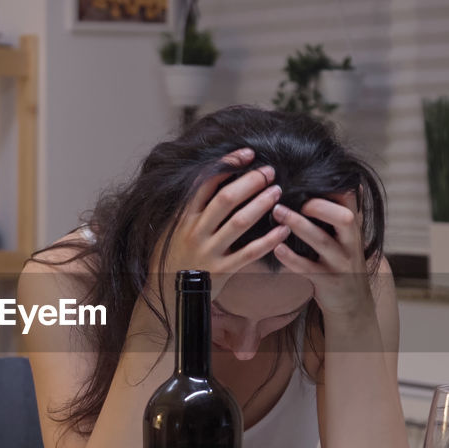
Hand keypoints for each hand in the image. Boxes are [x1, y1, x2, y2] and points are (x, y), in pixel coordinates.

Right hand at [150, 147, 290, 298]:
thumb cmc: (171, 256)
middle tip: (269, 171)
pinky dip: (269, 240)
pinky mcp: (223, 270)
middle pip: (227, 198)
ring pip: (240, 222)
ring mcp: (210, 251)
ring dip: (262, 204)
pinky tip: (283, 229)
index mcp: (184, 217)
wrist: (165, 294)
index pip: (206, 182)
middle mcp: (196, 231)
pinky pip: (250, 253)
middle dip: (250, 181)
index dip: (228, 164)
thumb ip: (189, 206)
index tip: (247, 153)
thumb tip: (211, 177)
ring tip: (277, 191)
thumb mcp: (171, 227)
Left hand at [270, 192, 374, 319]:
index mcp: (353, 227)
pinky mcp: (327, 281)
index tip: (308, 176)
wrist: (352, 301)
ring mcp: (340, 262)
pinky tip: (276, 248)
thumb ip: (341, 212)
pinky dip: (291, 258)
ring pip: (322, 241)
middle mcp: (350, 242)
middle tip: (292, 197)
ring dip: (299, 225)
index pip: (351, 198)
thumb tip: (339, 181)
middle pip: (344, 218)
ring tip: (277, 212)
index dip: (334, 184)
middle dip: (319, 206)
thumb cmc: (343, 260)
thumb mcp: (348, 235)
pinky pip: (308, 268)